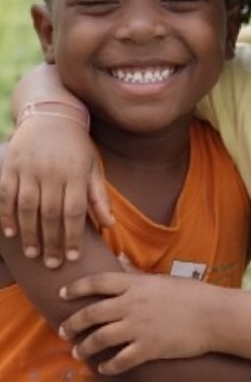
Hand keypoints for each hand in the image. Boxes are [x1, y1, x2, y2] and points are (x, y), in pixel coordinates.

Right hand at [0, 116, 112, 266]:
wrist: (52, 116)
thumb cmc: (77, 148)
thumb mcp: (94, 168)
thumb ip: (98, 197)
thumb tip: (109, 225)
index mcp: (76, 175)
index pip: (75, 212)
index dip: (74, 237)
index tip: (74, 258)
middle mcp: (52, 172)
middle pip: (51, 214)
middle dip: (52, 242)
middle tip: (52, 264)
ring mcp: (29, 168)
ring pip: (27, 207)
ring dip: (29, 233)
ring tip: (33, 254)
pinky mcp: (10, 165)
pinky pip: (6, 194)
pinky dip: (6, 215)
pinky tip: (10, 234)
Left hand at [58, 273, 214, 373]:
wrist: (218, 317)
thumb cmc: (196, 295)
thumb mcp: (164, 279)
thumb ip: (137, 273)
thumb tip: (118, 258)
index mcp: (136, 285)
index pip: (96, 283)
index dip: (75, 288)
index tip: (62, 295)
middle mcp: (131, 305)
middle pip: (90, 314)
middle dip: (72, 325)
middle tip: (64, 332)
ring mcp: (139, 328)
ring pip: (99, 339)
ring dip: (85, 348)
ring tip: (78, 353)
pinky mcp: (149, 349)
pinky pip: (120, 361)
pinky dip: (108, 366)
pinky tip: (104, 369)